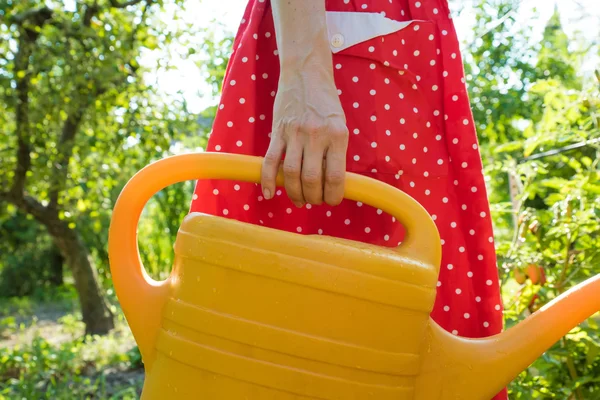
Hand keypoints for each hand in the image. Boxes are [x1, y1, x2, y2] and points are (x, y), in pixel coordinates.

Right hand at [261, 67, 348, 206]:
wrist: (306, 73)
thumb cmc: (325, 103)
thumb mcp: (339, 125)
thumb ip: (335, 152)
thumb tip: (330, 183)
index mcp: (337, 135)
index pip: (335, 176)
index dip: (333, 196)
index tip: (331, 200)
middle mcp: (317, 135)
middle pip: (311, 179)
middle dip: (313, 197)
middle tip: (314, 200)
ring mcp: (295, 133)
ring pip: (291, 174)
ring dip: (294, 193)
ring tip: (299, 199)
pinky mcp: (278, 131)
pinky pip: (271, 161)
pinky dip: (268, 180)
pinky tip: (270, 193)